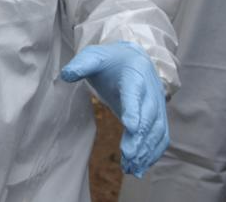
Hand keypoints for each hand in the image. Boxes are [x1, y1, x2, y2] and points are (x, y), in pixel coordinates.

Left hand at [61, 41, 167, 177]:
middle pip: (149, 116)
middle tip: (128, 156)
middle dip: (140, 138)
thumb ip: (81, 64)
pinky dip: (152, 153)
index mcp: (134, 74)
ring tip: (131, 168)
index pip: (135, 94)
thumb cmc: (110, 60)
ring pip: (157, 129)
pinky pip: (160, 136)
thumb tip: (65, 75)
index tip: (131, 127)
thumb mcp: (94, 57)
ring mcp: (157, 104)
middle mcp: (150, 90)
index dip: (134, 110)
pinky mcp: (157, 116)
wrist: (132, 59)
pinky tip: (139, 167)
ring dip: (147, 150)